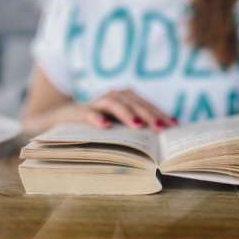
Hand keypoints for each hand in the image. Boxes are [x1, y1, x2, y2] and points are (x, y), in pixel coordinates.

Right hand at [54, 89, 176, 131]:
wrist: (64, 121)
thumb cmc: (100, 126)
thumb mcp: (119, 127)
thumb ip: (137, 129)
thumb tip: (163, 140)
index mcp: (126, 100)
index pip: (146, 105)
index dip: (160, 114)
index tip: (174, 126)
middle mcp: (113, 97)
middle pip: (134, 103)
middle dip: (148, 114)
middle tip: (160, 128)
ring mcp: (96, 104)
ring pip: (113, 103)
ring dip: (126, 113)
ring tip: (138, 125)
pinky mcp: (78, 112)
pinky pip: (88, 113)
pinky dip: (96, 118)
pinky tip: (104, 126)